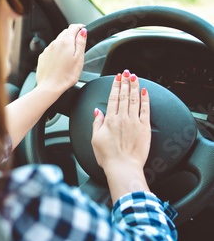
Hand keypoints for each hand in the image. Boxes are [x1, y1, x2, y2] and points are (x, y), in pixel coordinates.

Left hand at [36, 24, 86, 95]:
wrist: (50, 87)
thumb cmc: (66, 76)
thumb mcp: (79, 59)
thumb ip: (81, 43)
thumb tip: (82, 31)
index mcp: (65, 42)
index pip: (73, 28)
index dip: (79, 27)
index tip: (82, 28)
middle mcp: (55, 43)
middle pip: (64, 33)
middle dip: (72, 35)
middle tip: (78, 42)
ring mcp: (47, 50)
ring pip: (57, 42)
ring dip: (64, 44)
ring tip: (69, 56)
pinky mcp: (42, 57)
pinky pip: (51, 50)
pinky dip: (56, 52)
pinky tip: (60, 61)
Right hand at [91, 70, 150, 202]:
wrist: (123, 167)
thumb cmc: (109, 157)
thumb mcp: (95, 139)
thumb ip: (96, 123)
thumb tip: (97, 112)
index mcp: (110, 120)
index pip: (113, 98)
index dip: (116, 86)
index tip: (117, 78)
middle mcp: (122, 118)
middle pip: (124, 95)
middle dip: (125, 82)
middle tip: (126, 73)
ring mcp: (134, 122)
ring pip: (135, 99)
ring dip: (135, 86)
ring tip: (135, 77)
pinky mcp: (144, 128)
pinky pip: (145, 110)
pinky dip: (145, 99)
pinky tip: (144, 92)